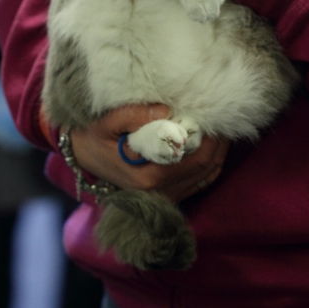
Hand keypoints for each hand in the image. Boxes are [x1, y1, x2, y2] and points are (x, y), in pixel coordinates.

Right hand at [69, 104, 228, 202]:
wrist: (81, 156)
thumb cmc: (93, 136)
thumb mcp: (106, 121)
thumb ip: (133, 115)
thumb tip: (166, 110)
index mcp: (148, 176)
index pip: (196, 159)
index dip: (212, 137)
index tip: (220, 114)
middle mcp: (159, 192)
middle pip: (206, 168)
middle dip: (220, 142)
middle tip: (227, 117)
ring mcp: (164, 197)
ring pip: (206, 177)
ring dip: (218, 152)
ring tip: (224, 128)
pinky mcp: (167, 196)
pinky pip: (198, 182)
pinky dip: (210, 164)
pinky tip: (213, 144)